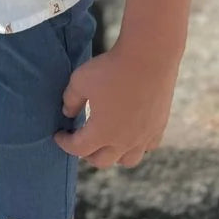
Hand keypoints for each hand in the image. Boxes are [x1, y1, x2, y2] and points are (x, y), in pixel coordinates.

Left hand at [52, 42, 179, 168]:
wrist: (148, 58)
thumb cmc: (111, 69)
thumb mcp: (80, 80)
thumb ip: (71, 99)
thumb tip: (68, 112)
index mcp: (102, 133)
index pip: (78, 148)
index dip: (65, 143)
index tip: (58, 135)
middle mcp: (124, 141)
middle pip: (102, 161)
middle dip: (87, 154)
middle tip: (80, 143)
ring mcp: (144, 136)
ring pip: (128, 160)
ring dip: (114, 156)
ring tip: (106, 145)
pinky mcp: (159, 126)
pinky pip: (148, 147)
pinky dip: (137, 146)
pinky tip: (132, 135)